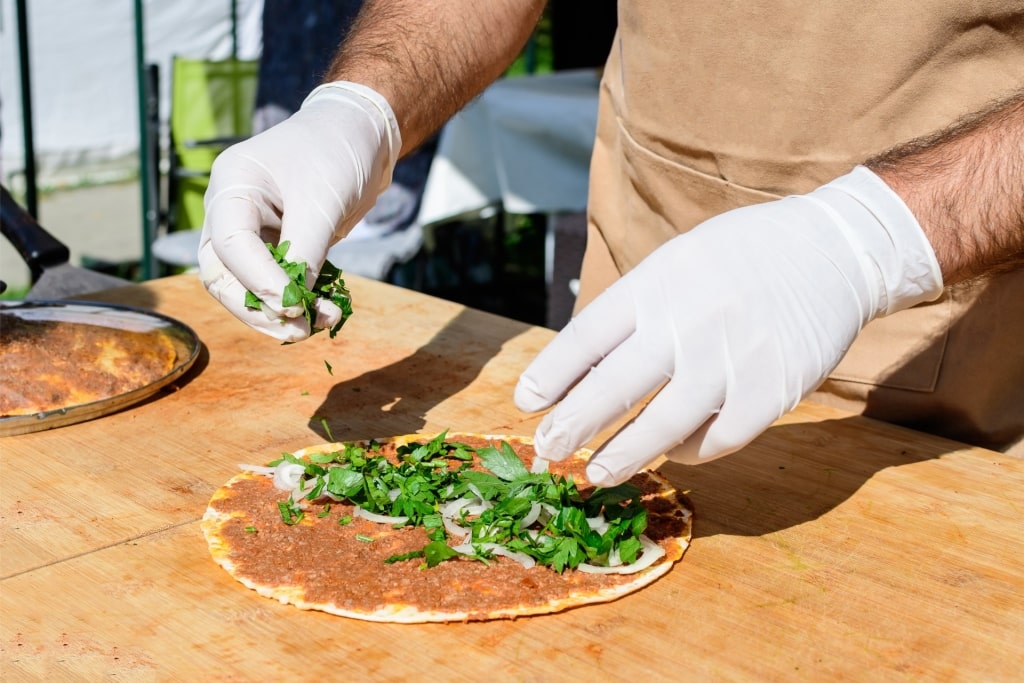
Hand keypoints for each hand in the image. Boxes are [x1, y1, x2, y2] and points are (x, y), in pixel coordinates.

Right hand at [198, 82, 400, 341]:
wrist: (361, 135)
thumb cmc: (336, 153)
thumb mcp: (322, 201)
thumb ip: (306, 251)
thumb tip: (295, 303)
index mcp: (232, 186)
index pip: (229, 245)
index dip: (257, 282)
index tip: (293, 307)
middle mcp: (231, 210)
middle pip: (223, 274)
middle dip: (257, 308)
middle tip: (296, 331)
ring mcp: (251, 229)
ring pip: (245, 285)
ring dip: (277, 313)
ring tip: (316, 326)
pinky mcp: (276, 244)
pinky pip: (275, 282)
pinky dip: (295, 301)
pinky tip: (323, 313)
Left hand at [515, 166, 943, 485]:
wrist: (835, 250)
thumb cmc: (742, 258)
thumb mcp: (678, 262)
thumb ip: (635, 309)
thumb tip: (578, 367)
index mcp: (658, 283)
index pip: (588, 335)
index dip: (552, 373)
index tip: (526, 403)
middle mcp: (688, 321)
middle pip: (615, 386)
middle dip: (572, 424)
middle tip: (546, 451)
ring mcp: (731, 358)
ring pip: (662, 425)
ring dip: (622, 455)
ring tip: (595, 474)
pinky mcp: (771, 391)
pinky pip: (718, 437)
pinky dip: (689, 452)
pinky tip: (673, 453)